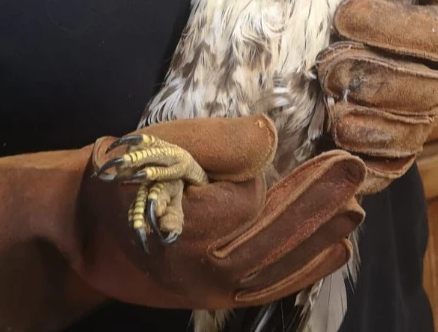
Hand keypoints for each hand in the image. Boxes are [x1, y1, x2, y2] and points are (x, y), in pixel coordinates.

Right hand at [0, 115, 365, 331]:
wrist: (81, 227)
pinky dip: (304, 270)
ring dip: (319, 235)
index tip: (308, 148)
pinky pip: (267, 288)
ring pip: (274, 265)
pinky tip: (336, 251)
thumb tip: (269, 140)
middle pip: (269, 235)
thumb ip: (216, 140)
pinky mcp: (212, 297)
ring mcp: (207, 288)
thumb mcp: (158, 142)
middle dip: (317, 203)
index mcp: (180, 222)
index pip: (245, 202)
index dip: (274, 174)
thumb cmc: (121, 173)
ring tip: (355, 208)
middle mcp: (197, 266)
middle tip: (356, 173)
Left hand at [316, 0, 437, 194]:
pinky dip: (362, 163)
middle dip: (364, 74)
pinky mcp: (404, 152)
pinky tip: (336, 149)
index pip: (424, 36)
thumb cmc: (420, 10)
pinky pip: (387, 166)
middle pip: (408, 89)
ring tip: (330, 105)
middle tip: (326, 61)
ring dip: (361, 121)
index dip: (383, 25)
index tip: (344, 11)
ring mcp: (427, 124)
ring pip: (397, 131)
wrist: (431, 61)